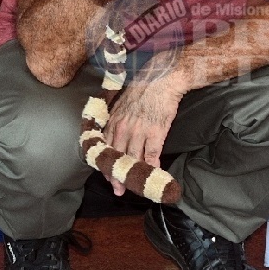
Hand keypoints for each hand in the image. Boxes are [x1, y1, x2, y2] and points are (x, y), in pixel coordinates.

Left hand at [104, 73, 186, 192]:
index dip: (106, 165)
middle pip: (117, 158)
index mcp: (114, 121)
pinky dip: (152, 167)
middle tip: (118, 190)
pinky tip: (154, 174)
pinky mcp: (155, 133)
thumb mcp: (122, 102)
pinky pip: (151, 156)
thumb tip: (115, 131)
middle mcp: (123, 128)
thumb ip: (117, 119)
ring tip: (136, 186)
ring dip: (134, 175)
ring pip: (133, 160)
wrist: (162, 79)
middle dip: (117, 176)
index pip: (105, 149)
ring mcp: (139, 132)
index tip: (107, 176)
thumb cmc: (143, 88)